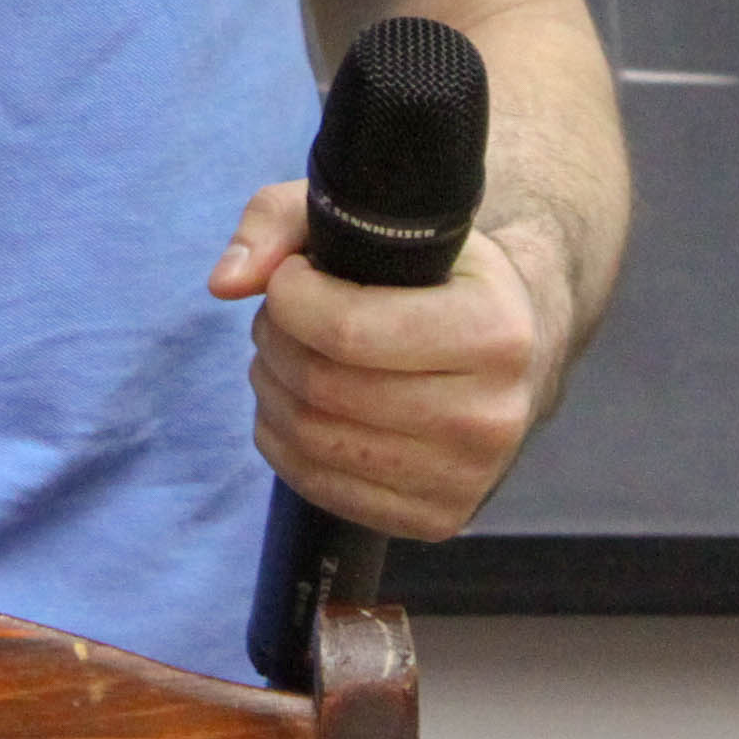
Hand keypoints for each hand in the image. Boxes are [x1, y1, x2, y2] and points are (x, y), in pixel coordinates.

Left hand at [208, 179, 554, 542]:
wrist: (514, 350)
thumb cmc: (435, 274)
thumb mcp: (374, 219)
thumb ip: (282, 220)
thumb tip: (225, 283)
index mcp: (494, 331)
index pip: (347, 330)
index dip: (289, 297)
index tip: (290, 276)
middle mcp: (491, 415)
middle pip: (323, 389)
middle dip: (275, 342)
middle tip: (280, 317)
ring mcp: (468, 477)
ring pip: (314, 441)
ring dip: (272, 390)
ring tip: (285, 355)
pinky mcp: (438, 519)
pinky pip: (322, 487)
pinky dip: (284, 442)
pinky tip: (296, 403)